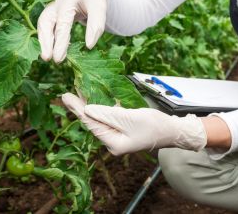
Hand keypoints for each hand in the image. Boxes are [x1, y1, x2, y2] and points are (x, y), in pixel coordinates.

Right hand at [37, 0, 107, 62]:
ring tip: (47, 57)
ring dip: (44, 41)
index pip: (63, 22)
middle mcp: (57, 3)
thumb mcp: (100, 8)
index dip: (60, 41)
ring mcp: (53, 8)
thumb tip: (89, 46)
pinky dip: (47, 39)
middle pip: (46, 22)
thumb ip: (96, 26)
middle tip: (47, 58)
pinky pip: (47, 27)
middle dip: (45, 41)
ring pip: (43, 25)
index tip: (58, 58)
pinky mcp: (52, 14)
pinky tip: (52, 50)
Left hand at [62, 93, 206, 155]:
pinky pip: (108, 119)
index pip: (91, 124)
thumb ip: (107, 114)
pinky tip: (94, 101)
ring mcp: (117, 137)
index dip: (77, 109)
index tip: (65, 96)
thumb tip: (87, 109)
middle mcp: (112, 142)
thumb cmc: (154, 125)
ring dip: (89, 107)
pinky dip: (100, 109)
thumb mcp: (129, 118)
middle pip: (92, 123)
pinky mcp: (122, 131)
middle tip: (66, 94)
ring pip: (99, 120)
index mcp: (113, 143)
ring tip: (76, 95)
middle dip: (80, 108)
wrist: (171, 131)